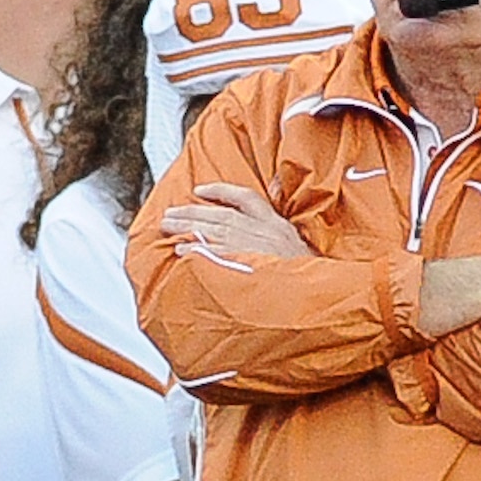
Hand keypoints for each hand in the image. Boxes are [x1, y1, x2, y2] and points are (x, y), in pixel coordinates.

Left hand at [159, 182, 308, 263]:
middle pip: (219, 215)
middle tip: (169, 213)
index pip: (245, 198)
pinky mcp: (242, 263)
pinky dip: (196, 248)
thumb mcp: (297, 244)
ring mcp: (250, 246)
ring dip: (187, 226)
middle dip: (191, 212)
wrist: (313, 289)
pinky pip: (213, 253)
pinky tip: (181, 248)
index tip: (200, 190)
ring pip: (212, 230)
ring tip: (167, 226)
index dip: (220, 192)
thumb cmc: (305, 271)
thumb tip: (267, 215)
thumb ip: (277, 231)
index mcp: (274, 223)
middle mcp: (260, 230)